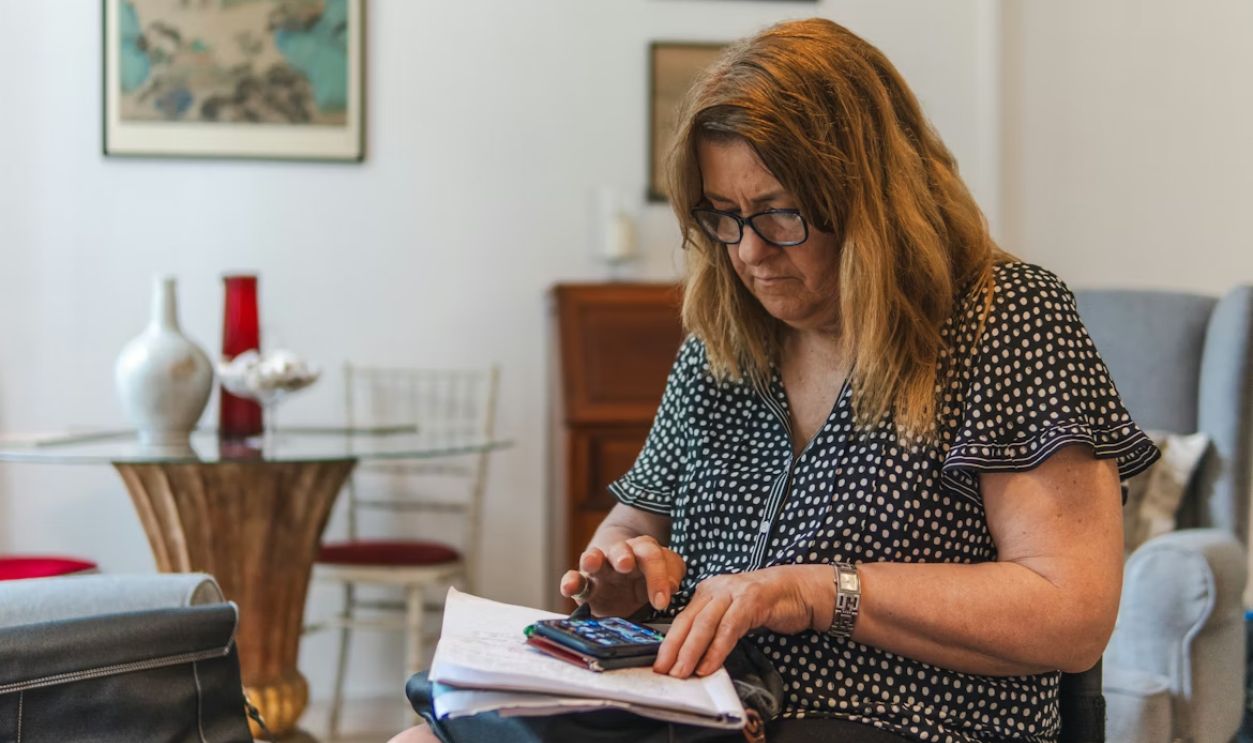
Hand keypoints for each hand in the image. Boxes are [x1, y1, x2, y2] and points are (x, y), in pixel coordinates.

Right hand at [559, 536, 685, 617]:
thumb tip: (672, 586)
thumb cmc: (647, 575)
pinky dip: (570, 582)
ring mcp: (599, 568)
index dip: (658, 577)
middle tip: (626, 564)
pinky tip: (568, 588)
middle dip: (623, 556)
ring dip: (592, 559)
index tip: (662, 602)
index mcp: (643, 551)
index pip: (652, 557)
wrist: (623, 575)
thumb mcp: (664, 572)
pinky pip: (576, 580)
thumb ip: (671, 575)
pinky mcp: (585, 585)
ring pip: (593, 558)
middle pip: (621, 551)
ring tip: (591, 563)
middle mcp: (619, 555)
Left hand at [653, 565, 820, 677]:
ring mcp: (733, 592)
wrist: (800, 590)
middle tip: (663, 671)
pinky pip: (729, 628)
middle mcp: (716, 589)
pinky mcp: (751, 601)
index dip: (669, 643)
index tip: (659, 665)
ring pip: (705, 624)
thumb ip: (715, 630)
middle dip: (673, 648)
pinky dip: (717, 649)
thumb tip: (695, 659)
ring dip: (691, 651)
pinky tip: (709, 665)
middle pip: (688, 620)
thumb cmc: (767, 605)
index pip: (682, 619)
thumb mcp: (734, 614)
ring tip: (682, 672)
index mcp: (708, 592)